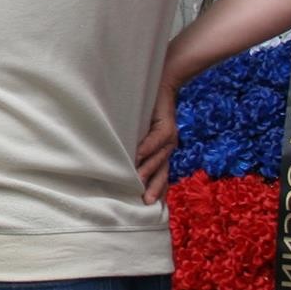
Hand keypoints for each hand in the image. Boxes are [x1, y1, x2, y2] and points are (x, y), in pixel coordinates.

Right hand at [136, 79, 179, 204]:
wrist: (162, 82)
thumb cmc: (145, 106)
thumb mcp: (139, 129)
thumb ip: (134, 144)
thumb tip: (120, 158)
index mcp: (163, 150)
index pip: (161, 175)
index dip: (156, 189)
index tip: (150, 207)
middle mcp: (169, 146)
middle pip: (163, 172)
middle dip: (154, 187)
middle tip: (146, 203)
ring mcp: (170, 137)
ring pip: (159, 158)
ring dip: (148, 169)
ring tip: (137, 182)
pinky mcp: (167, 124)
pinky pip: (157, 139)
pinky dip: (147, 147)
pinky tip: (137, 155)